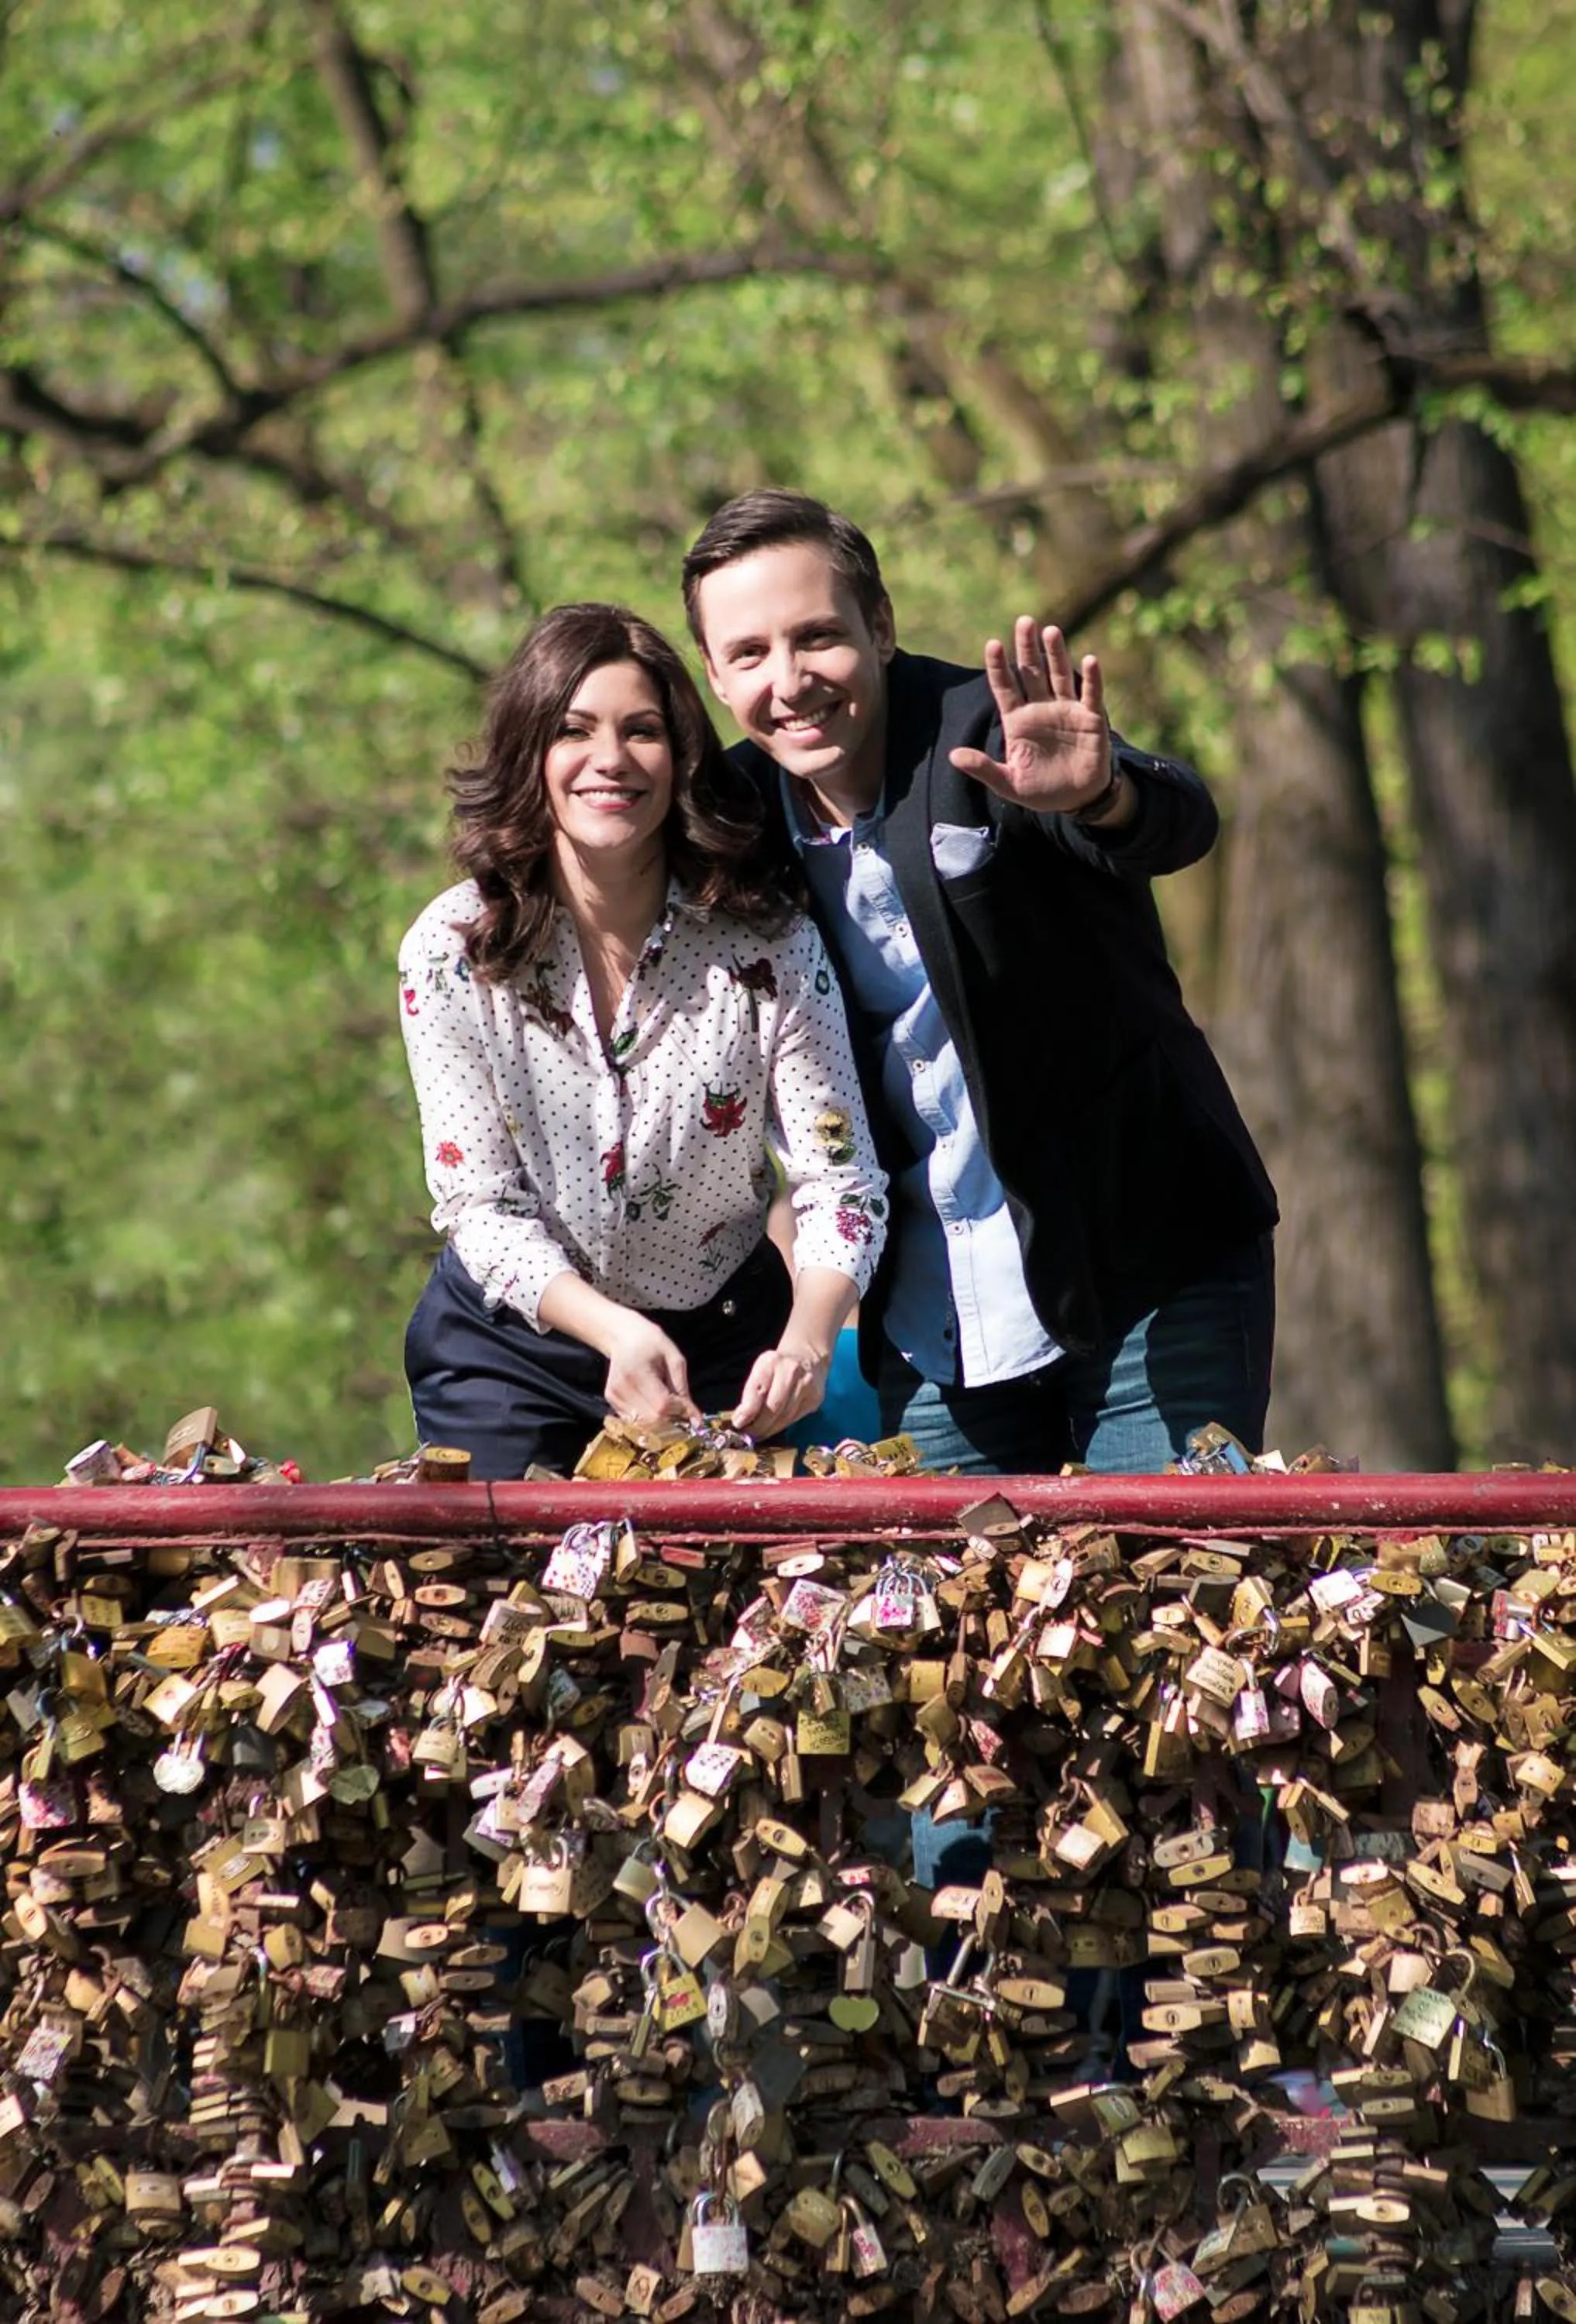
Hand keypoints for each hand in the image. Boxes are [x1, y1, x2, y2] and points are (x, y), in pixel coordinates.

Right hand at [602, 1315, 700, 1427]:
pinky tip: (653, 1404)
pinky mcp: (611, 1401)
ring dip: (661, 1423)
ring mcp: (614, 1396)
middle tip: (681, 1411)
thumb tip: (695, 1418)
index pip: (662, 1405)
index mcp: (638, 1372)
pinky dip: (648, 1419)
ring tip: (667, 1406)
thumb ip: (683, 1388)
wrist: (623, 1337)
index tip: (690, 1408)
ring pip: (643, 1425)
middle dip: (672, 1420)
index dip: (680, 1411)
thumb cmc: (652, 1343)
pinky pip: (634, 1421)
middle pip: (652, 1420)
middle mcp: (622, 1387)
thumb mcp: (673, 1358)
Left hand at [731, 1339, 831, 1438]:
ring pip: (785, 1416)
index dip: (748, 1411)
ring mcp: (806, 1385)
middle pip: (773, 1406)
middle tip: (748, 1435)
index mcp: (772, 1361)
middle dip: (758, 1425)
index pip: (758, 1390)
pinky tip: (773, 1428)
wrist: (808, 1357)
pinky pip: (795, 1418)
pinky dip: (782, 1426)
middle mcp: (791, 1371)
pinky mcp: (816, 1398)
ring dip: (769, 1429)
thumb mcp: (761, 1371)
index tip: (738, 1424)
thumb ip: (751, 1393)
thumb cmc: (778, 1368)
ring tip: (759, 1434)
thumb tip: (741, 1420)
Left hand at [948, 617, 1110, 813]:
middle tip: (1024, 621)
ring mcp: (1066, 711)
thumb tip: (953, 756)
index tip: (992, 644)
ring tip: (1050, 631)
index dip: (999, 667)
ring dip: (1056, 654)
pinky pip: (1091, 695)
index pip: (1005, 687)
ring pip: (1059, 676)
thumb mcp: (1008, 783)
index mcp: (1018, 720)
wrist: (1076, 800)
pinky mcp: (1091, 719)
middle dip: (1027, 648)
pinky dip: (1092, 679)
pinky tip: (1090, 661)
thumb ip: (983, 769)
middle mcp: (1041, 709)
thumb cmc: (1040, 790)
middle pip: (1032, 672)